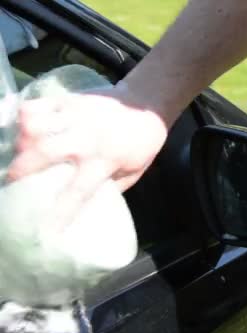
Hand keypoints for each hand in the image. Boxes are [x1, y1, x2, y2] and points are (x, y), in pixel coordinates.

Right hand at [7, 86, 168, 224]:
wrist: (147, 104)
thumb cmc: (141, 143)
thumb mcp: (132, 172)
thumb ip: (108, 187)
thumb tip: (87, 207)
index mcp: (106, 159)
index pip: (78, 191)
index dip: (60, 213)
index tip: (45, 232)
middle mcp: (87, 137)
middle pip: (44, 151)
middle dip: (21, 169)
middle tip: (12, 181)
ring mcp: (75, 115)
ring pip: (34, 124)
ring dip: (21, 141)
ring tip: (21, 152)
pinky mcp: (68, 100)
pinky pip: (35, 105)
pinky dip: (24, 118)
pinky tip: (25, 130)